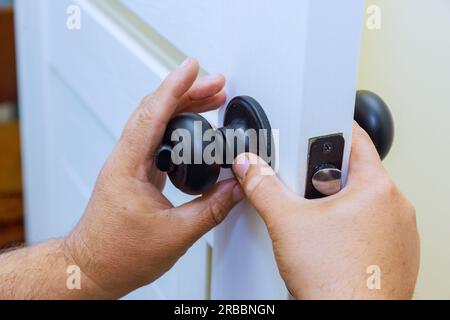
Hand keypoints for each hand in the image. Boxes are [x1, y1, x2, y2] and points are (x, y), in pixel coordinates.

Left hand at [64, 58, 243, 298]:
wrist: (94, 268)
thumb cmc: (118, 254)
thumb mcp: (175, 234)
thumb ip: (211, 209)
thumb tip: (236, 188)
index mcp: (128, 167)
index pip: (152, 115)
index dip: (175, 88)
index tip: (193, 69)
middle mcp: (126, 160)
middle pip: (155, 111)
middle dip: (187, 93)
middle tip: (216, 85)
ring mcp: (130, 165)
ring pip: (156, 122)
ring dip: (183, 107)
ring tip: (211, 100)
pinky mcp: (136, 174)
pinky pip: (157, 139)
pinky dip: (177, 127)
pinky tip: (193, 129)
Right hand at [232, 123, 419, 298]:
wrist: (351, 319)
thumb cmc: (335, 280)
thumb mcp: (286, 222)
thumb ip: (263, 186)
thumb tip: (250, 167)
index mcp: (376, 188)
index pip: (358, 139)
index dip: (333, 130)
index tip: (320, 133)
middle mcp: (396, 207)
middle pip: (358, 172)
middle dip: (328, 177)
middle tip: (307, 192)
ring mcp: (400, 231)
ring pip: (366, 200)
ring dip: (341, 204)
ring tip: (319, 224)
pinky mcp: (397, 251)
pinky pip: (375, 225)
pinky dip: (354, 227)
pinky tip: (333, 244)